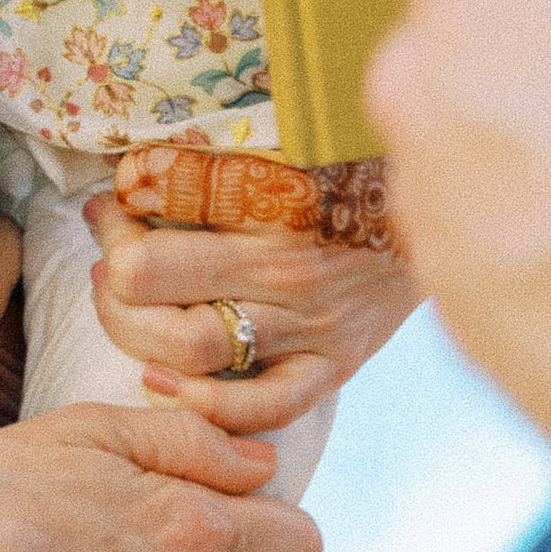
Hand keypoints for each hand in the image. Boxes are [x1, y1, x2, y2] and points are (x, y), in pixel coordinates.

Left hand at [82, 184, 414, 433]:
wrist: (444, 213)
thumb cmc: (353, 168)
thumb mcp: (286, 144)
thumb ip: (210, 160)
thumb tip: (129, 174)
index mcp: (273, 201)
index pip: (160, 217)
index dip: (113, 219)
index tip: (108, 205)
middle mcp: (290, 268)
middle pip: (154, 288)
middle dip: (110, 278)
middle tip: (107, 260)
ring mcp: (313, 326)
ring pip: (194, 350)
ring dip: (134, 333)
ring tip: (122, 307)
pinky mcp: (335, 366)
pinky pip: (264, 407)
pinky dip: (206, 405)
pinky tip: (165, 381)